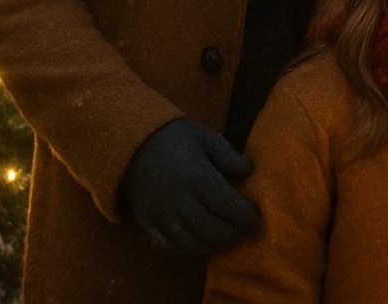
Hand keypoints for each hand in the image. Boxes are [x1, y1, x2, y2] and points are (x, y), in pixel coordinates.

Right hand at [123, 118, 260, 254]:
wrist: (132, 145)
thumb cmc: (176, 140)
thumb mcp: (206, 138)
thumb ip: (229, 156)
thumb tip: (248, 173)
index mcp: (196, 177)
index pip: (228, 208)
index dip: (246, 219)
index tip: (256, 220)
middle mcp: (178, 201)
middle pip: (214, 231)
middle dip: (234, 234)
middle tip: (243, 230)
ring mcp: (161, 216)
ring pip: (194, 244)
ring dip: (215, 245)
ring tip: (226, 237)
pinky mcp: (148, 225)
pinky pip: (172, 247)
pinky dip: (192, 248)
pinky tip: (203, 241)